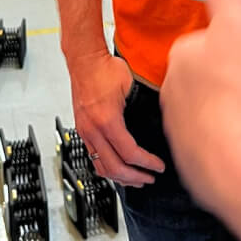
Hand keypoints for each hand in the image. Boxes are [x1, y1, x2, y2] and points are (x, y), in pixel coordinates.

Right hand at [68, 50, 163, 186]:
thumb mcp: (131, 86)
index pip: (129, 154)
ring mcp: (85, 131)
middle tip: (149, 178)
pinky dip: (106, 167)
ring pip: (100, 167)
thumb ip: (142, 105)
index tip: (157, 167)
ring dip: (119, 177)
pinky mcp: (82, 129)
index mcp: (107, 120)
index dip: (146, 164)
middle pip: (114, 168)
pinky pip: (93, 157)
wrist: (84, 60)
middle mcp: (93, 129)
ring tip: (134, 180)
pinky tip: (116, 168)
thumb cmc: (104, 68)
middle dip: (134, 178)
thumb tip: (158, 118)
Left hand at [161, 0, 240, 216]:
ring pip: (209, 109)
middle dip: (229, 79)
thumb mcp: (239, 23)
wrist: (240, 163)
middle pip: (207, 75)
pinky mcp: (192, 158)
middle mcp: (172, 91)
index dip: (233, 45)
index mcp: (182, 55)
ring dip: (229, 111)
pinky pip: (212, 142)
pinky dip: (229, 141)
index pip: (207, 41)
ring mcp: (179, 126)